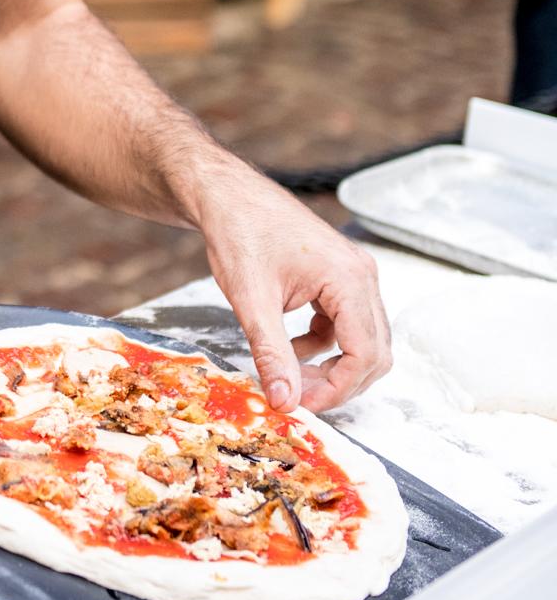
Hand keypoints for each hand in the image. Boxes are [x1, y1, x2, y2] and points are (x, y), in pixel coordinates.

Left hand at [194, 160, 390, 414]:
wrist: (225, 195)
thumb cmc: (238, 233)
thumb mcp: (252, 301)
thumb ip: (272, 354)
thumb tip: (286, 401)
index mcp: (350, 279)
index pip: (366, 354)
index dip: (337, 389)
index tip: (302, 404)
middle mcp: (361, 275)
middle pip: (374, 351)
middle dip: (339, 382)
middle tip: (297, 396)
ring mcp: (353, 274)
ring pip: (363, 340)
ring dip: (333, 366)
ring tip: (290, 375)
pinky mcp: (338, 277)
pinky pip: (346, 325)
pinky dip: (324, 345)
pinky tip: (289, 348)